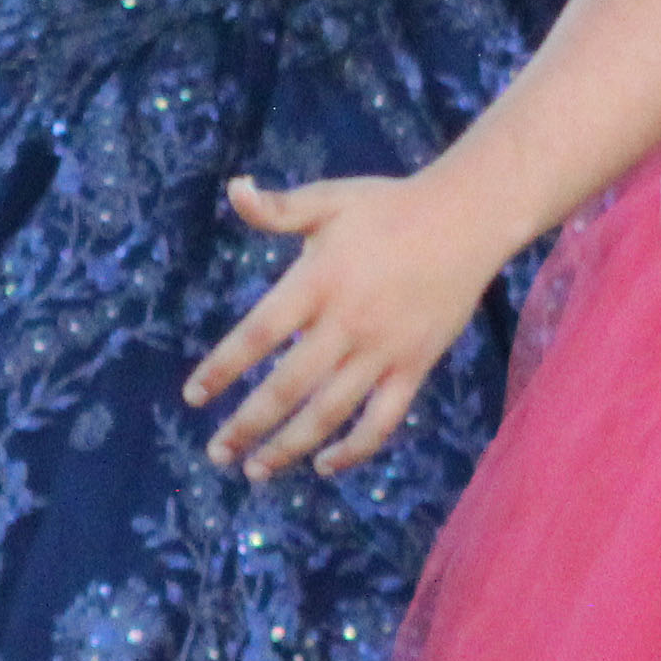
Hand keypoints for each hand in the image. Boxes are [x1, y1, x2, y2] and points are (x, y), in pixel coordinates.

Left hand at [186, 170, 507, 477]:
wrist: (467, 220)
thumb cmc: (390, 207)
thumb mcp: (330, 199)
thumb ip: (278, 208)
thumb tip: (234, 189)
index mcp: (318, 282)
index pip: (257, 333)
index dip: (222, 368)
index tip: (193, 396)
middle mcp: (347, 324)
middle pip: (287, 388)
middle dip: (246, 426)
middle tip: (216, 452)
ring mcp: (383, 351)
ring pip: (329, 414)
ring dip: (289, 447)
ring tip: (256, 471)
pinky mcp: (414, 367)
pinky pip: (382, 421)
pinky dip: (354, 450)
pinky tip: (325, 465)